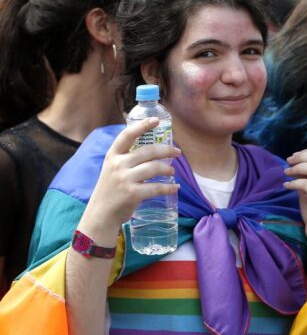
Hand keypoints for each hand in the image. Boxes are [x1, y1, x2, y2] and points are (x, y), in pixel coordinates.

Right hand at [80, 118, 180, 238]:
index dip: (142, 126)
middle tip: (177, 152)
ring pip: (155, 168)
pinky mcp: (132, 194)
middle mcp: (117, 165)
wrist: (101, 214)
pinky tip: (174, 187)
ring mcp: (124, 179)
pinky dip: (169, 188)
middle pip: (148, 151)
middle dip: (167, 150)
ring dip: (168, 169)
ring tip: (172, 171)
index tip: (156, 120)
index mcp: (113, 156)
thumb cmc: (111, 189)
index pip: (127, 135)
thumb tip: (154, 148)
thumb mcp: (113, 169)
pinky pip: (157, 187)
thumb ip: (127, 158)